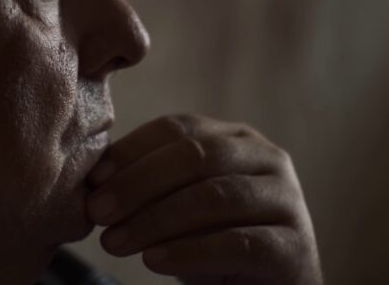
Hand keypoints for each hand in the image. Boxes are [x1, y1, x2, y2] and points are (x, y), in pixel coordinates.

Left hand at [86, 114, 321, 283]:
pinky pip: (239, 244)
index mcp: (236, 137)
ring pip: (215, 197)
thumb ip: (146, 184)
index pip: (177, 128)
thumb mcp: (178, 205)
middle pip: (195, 156)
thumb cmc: (214, 243)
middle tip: (98, 213)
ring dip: (155, 219)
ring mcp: (288, 201)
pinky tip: (154, 261)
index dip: (131, 151)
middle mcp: (268, 159)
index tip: (92, 180)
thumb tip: (93, 179)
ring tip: (114, 242)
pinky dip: (190, 251)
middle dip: (138, 184)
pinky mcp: (296, 249)